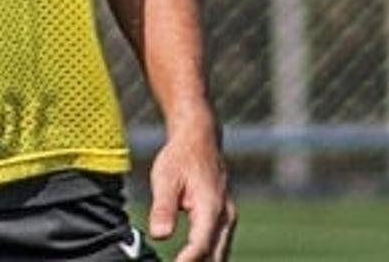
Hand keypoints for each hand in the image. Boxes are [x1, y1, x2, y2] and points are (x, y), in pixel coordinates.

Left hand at [147, 125, 235, 261]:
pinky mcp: (224, 221)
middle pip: (214, 256)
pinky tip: (188, 261)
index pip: (200, 246)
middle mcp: (226, 217)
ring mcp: (228, 220)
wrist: (199, 139)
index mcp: (211, 207)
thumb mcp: (165, 178)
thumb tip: (159, 235)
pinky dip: (205, 257)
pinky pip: (218, 247)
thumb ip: (163, 207)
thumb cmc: (181, 157)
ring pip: (219, 254)